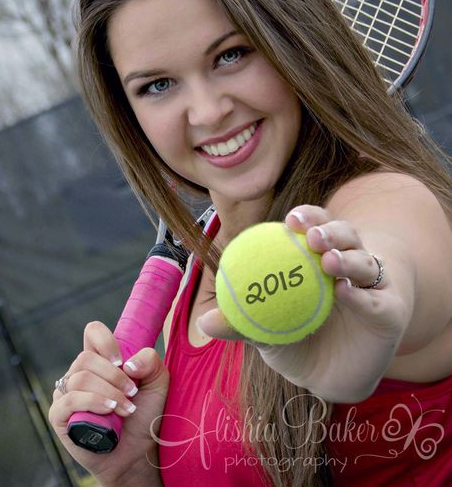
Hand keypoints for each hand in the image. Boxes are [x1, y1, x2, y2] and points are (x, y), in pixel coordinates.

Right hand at [49, 321, 165, 486]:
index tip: (122, 360)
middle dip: (113, 376)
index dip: (105, 340)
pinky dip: (93, 402)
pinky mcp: (59, 416)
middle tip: (132, 393)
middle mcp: (80, 373)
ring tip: (126, 408)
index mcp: (100, 360)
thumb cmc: (145, 414)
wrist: (139, 451)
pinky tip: (109, 411)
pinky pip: (69, 400)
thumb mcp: (158, 382)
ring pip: (80, 378)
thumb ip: (151, 362)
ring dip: (108, 392)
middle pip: (86, 358)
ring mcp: (67, 394)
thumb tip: (128, 363)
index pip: (92, 332)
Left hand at [197, 206, 408, 402]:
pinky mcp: (391, 312)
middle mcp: (350, 264)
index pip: (316, 227)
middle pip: (346, 234)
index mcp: (319, 258)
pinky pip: (378, 301)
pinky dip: (362, 296)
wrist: (330, 377)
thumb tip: (204, 321)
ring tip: (327, 260)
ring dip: (348, 257)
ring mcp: (373, 287)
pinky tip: (344, 292)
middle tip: (311, 235)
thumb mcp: (265, 332)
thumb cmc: (296, 340)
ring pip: (365, 261)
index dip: (307, 217)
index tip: (289, 219)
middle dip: (330, 229)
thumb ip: (241, 323)